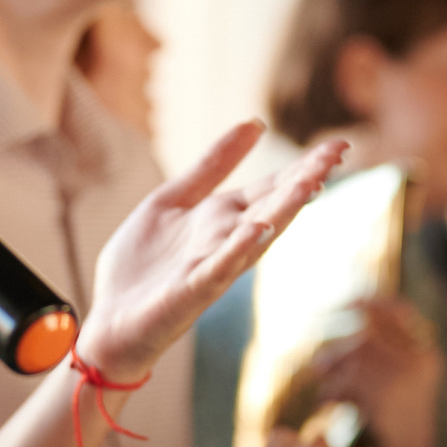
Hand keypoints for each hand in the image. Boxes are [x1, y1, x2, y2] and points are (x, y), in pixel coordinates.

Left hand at [74, 123, 345, 383]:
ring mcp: (212, 267)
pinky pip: (218, 269)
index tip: (339, 145)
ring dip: (283, 210)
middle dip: (305, 179)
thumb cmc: (141, 267)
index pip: (272, 188)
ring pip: (255, 236)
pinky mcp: (190, 291)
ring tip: (311, 182)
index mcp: (223, 219)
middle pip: (273, 205)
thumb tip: (254, 124)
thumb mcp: (173, 200)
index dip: (304, 166)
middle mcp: (226, 241)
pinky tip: (256, 228)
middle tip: (338, 152)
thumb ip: (212, 166)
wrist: (107, 322)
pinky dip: (238, 249)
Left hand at [307, 297, 440, 446]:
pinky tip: (325, 404)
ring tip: (322, 390)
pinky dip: (331, 391)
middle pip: (369, 335)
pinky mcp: (388, 399)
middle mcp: (422, 363)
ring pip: (356, 357)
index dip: (375, 304)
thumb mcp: (391, 379)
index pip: (403, 312)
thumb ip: (377, 348)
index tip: (350, 302)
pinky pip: (349, 381)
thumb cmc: (391, 419)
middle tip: (318, 367)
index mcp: (427, 355)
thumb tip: (352, 307)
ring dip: (332, 373)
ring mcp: (408, 380)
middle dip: (338, 350)